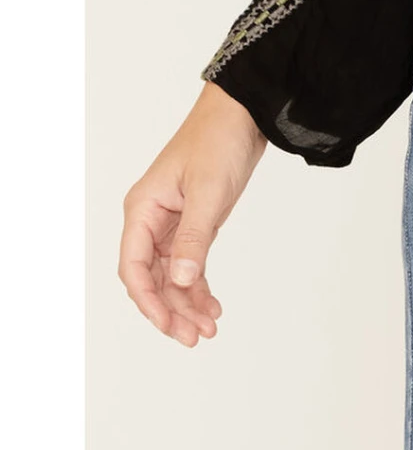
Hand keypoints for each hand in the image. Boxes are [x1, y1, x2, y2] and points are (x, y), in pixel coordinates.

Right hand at [118, 81, 267, 347]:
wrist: (243, 112)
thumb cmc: (219, 140)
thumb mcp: (209, 191)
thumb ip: (193, 238)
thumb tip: (179, 282)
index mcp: (143, 208)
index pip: (133, 266)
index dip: (148, 300)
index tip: (169, 325)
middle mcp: (151, 217)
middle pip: (150, 277)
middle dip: (170, 309)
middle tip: (195, 337)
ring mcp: (171, 220)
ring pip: (170, 274)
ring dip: (186, 302)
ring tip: (208, 329)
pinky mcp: (193, 220)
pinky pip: (188, 262)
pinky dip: (198, 285)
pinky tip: (212, 305)